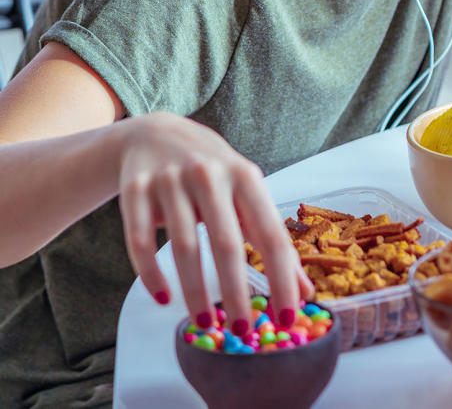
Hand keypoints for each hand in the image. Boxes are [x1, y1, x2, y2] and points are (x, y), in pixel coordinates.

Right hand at [117, 112, 313, 336]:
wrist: (157, 134)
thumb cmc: (214, 173)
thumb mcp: (247, 194)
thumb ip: (271, 238)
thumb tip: (303, 290)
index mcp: (246, 177)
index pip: (271, 234)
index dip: (283, 277)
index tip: (289, 315)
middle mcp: (210, 176)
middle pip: (227, 243)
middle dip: (236, 292)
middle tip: (243, 331)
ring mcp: (170, 181)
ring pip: (183, 247)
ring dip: (195, 291)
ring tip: (204, 323)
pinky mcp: (135, 190)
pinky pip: (139, 241)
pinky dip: (151, 274)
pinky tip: (164, 298)